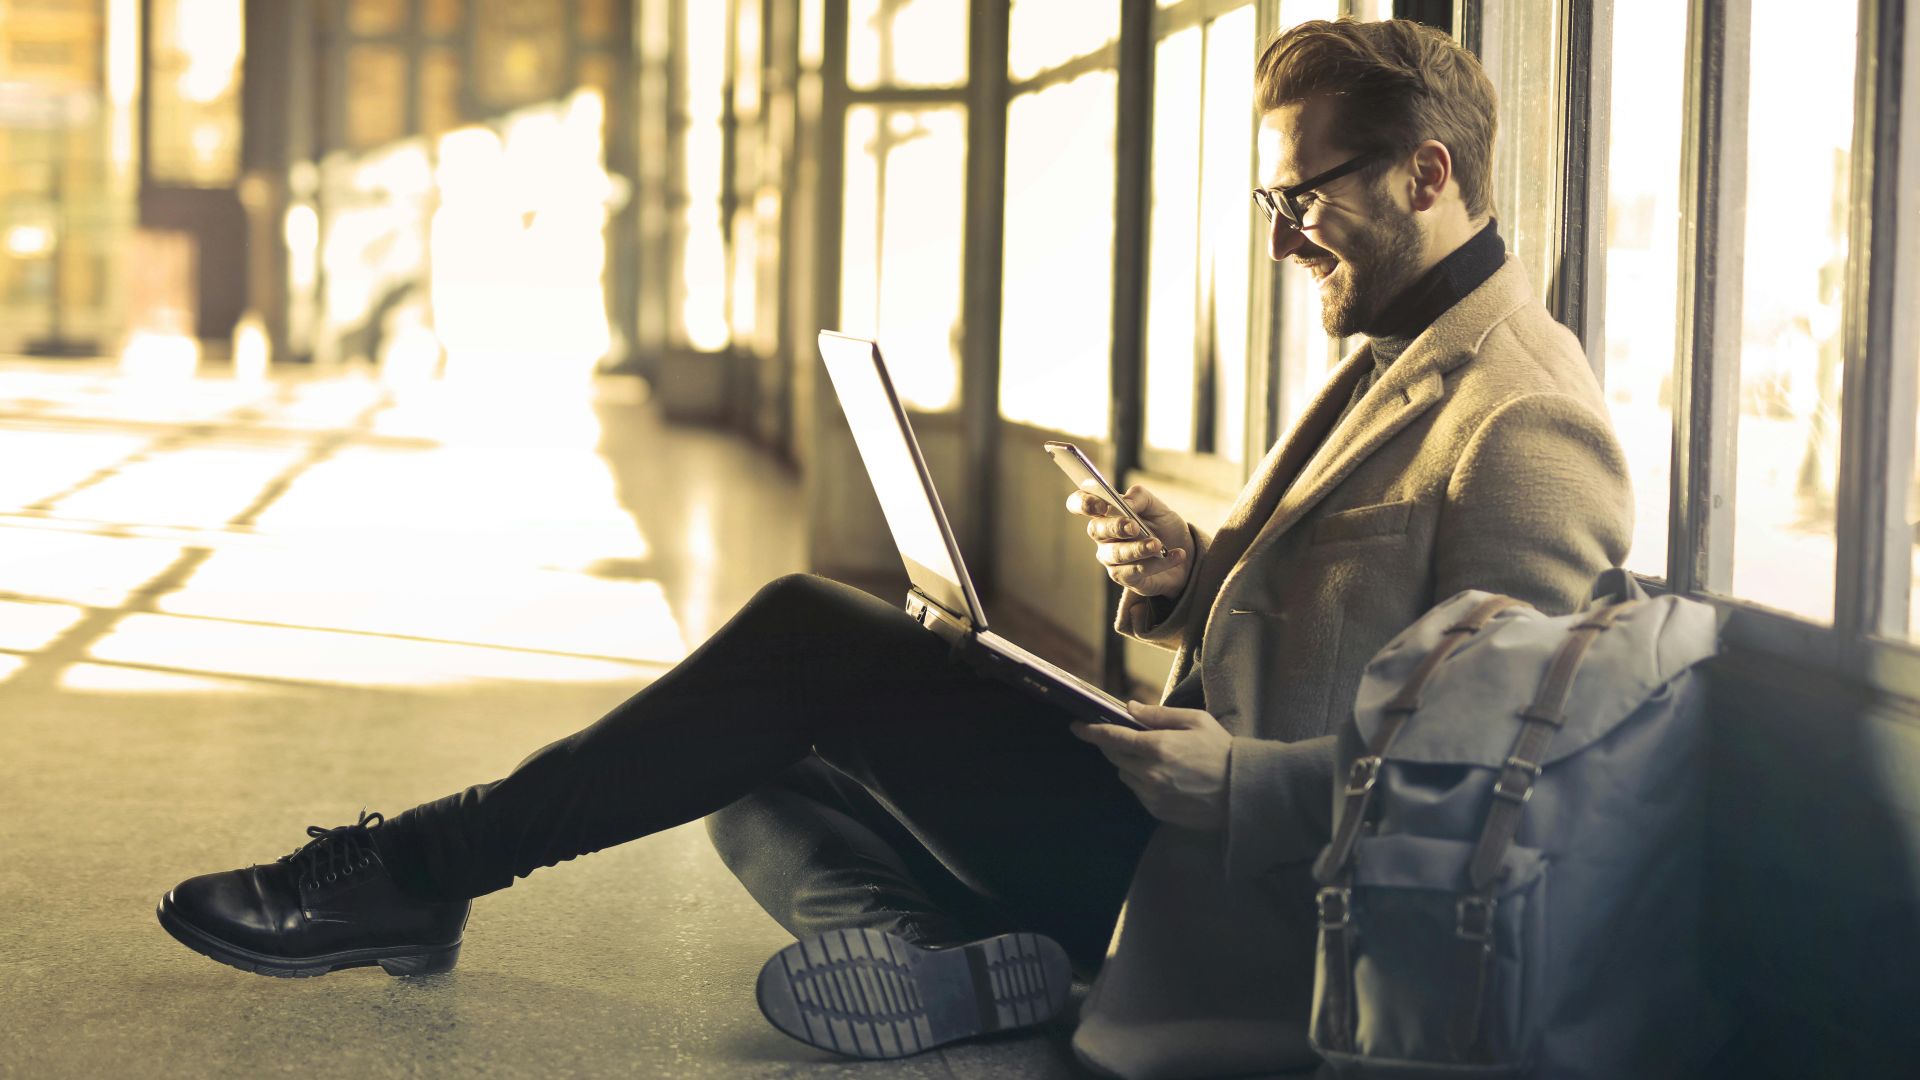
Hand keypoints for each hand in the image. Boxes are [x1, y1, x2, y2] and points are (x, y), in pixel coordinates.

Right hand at [1064, 482, 1191, 597]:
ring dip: (1138, 548)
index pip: (1080, 503)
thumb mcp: (1157, 507)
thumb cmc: (1164, 527)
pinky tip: (1176, 555)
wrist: (1185, 554)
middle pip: (1095, 529)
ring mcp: (1111, 559)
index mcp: (1106, 513)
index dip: (1083, 503)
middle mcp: (1103, 536)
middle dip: (1114, 527)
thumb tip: (1125, 502)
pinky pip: (1135, 571)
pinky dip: (1158, 563)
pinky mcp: (1125, 578)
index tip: (1100, 505)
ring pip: (1115, 554)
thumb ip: (1140, 498)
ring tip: (1159, 544)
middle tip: (1134, 526)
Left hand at [1070, 702, 1230, 829]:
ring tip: (1149, 756)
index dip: (1091, 731)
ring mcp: (1152, 795)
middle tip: (1119, 735)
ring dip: (1127, 763)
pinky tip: (1161, 775)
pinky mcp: (1157, 811)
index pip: (1112, 737)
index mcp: (1158, 747)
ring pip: (1124, 775)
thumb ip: (1158, 715)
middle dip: (1111, 744)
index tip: (1076, 726)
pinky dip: (1140, 780)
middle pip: (1114, 756)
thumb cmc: (1222, 750)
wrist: (1243, 792)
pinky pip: (1137, 792)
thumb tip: (1130, 707)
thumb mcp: (1195, 721)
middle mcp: (1150, 773)